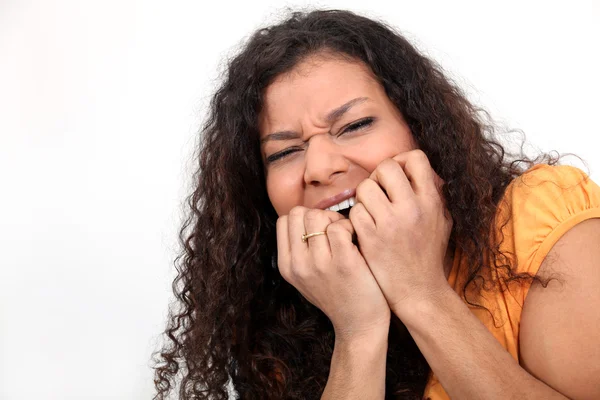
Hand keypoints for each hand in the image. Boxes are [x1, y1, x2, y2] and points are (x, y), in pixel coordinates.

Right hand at [276, 207, 390, 339]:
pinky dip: (350, 227)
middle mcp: (298, 265)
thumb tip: (304, 217)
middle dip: (319, 216)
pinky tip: (356, 241)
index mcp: (286, 266)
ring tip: (346, 237)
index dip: (304, 219)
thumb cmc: (336, 296)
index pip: (285, 220)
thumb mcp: (305, 277)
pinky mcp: (343, 262)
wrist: (359, 326)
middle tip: (334, 232)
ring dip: (336, 221)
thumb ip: (299, 251)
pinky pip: (340, 226)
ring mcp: (319, 264)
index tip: (319, 232)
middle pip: (300, 213)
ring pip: (318, 216)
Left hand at [349, 149, 452, 317]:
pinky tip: (364, 228)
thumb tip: (417, 169)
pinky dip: (357, 217)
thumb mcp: (442, 220)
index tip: (397, 175)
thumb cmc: (428, 255)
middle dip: (379, 177)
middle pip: (386, 167)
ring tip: (371, 211)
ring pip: (365, 187)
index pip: (415, 158)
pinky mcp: (369, 237)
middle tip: (379, 192)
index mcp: (431, 201)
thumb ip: (432, 193)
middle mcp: (411, 208)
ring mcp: (388, 223)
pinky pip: (354, 211)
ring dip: (365, 197)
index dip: (402, 161)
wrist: (417, 291)